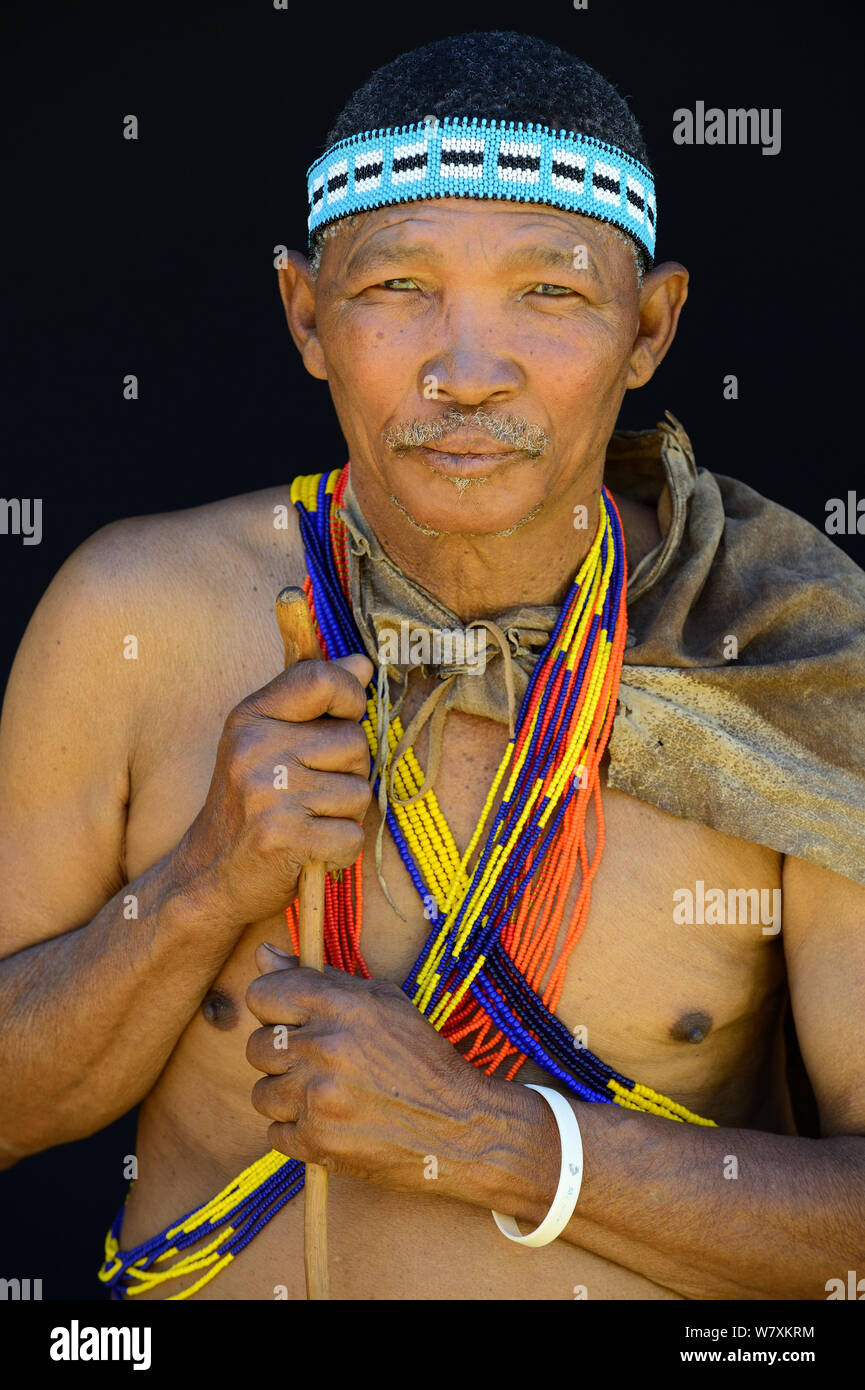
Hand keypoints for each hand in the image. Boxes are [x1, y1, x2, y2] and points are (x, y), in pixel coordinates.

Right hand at [170, 654, 373, 927]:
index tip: (344, 718)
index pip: (320, 679)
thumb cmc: (250, 807)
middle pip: (354, 742)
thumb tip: (363, 663)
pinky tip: (309, 850)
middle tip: (311, 794)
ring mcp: (269, 794)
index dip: (350, 697)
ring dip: (344, 815)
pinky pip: (352, 835)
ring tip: (307, 822)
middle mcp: (255, 750)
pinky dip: (340, 850)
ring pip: (360, 792)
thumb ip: (313, 701)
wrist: (208, 878)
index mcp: (250, 719)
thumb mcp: (267, 743)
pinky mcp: (284, 838)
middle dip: (349, 772)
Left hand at [245, 944, 495, 1192]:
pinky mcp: (317, 1142)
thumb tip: (263, 954)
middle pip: (256, 1046)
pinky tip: (330, 1122)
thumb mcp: (381, 1002)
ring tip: (326, 1094)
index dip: (272, 1006)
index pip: (261, 994)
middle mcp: (325, 1048)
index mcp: (341, 1006)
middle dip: (280, 1055)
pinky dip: (298, 1131)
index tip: (289, 1018)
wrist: (458, 1127)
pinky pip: (275, 1133)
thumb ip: (317, 977)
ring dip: (287, 1096)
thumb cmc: (421, 1058)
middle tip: (316, 1062)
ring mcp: (318, 1098)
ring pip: (261, 1093)